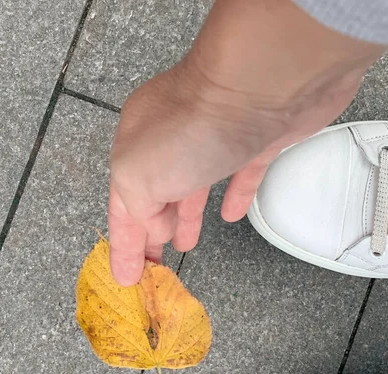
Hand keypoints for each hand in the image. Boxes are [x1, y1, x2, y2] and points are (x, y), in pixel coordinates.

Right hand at [108, 0, 385, 284]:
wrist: (263, 82)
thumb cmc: (192, 129)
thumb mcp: (138, 176)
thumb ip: (137, 210)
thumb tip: (159, 227)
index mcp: (136, 147)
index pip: (123, 206)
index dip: (124, 245)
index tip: (127, 278)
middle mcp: (171, 140)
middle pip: (156, 197)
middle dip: (151, 233)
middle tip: (153, 267)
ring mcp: (215, 139)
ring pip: (193, 188)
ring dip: (184, 218)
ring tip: (184, 246)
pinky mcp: (257, 140)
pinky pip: (240, 175)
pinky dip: (232, 196)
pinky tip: (231, 216)